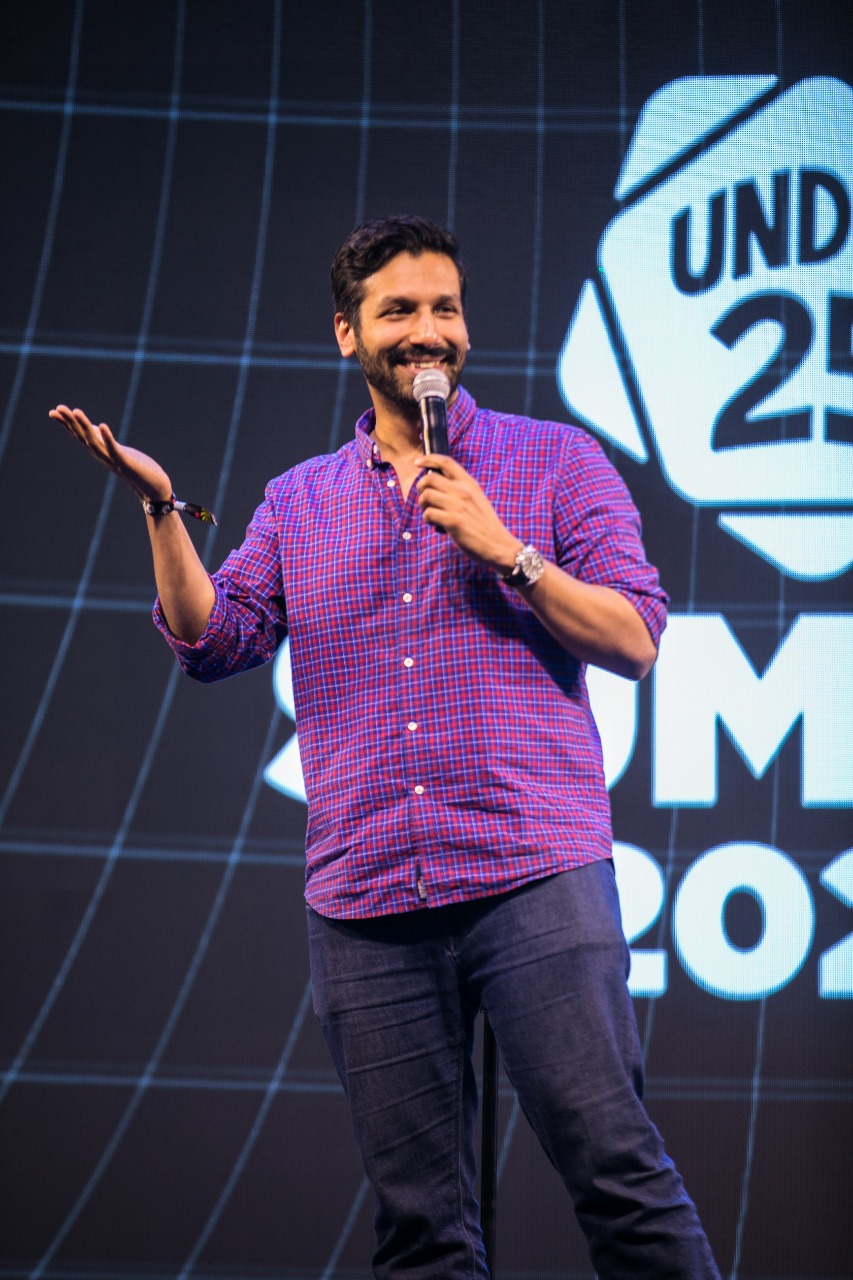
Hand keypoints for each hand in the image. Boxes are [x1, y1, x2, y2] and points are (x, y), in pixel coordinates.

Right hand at [49, 405, 171, 503]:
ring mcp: (114, 461)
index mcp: (101, 452)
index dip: (67, 424)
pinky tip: (103, 425)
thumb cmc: (138, 469)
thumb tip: (96, 427)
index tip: (53, 412)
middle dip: (70, 423)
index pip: (81, 436)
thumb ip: (106, 441)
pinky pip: (114, 450)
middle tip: (57, 409)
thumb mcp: (120, 451)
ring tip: (76, 411)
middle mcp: (104, 457)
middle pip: (83, 438)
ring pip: (95, 443)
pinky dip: (108, 438)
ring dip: (85, 427)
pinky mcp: (127, 463)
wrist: (155, 489)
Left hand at [416, 453, 520, 570]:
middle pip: (429, 479)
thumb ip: (461, 490)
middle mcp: (463, 490)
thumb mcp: (477, 499)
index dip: (428, 459)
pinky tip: (437, 527)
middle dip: (420, 489)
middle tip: (426, 501)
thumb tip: (438, 486)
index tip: (418, 463)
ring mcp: (457, 505)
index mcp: (469, 483)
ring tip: (432, 516)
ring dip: (423, 507)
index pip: (446, 462)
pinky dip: (428, 521)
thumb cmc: (485, 525)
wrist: (498, 545)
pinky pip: (428, 514)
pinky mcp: (453, 521)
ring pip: (425, 496)